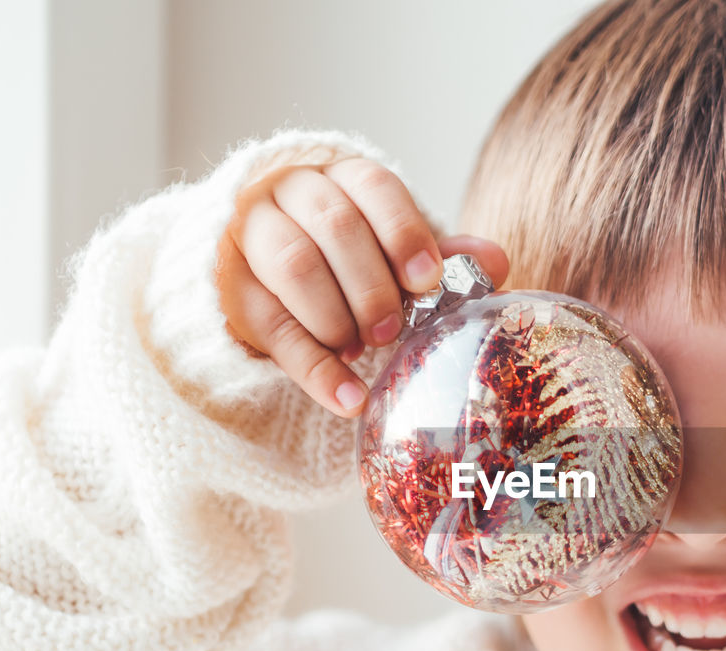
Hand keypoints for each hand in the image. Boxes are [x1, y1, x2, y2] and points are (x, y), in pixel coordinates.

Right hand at [216, 158, 508, 416]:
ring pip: (293, 264)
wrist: (268, 277)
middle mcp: (290, 192)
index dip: (404, 232)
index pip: (372, 186)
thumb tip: (494, 260)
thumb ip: (438, 255)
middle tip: (393, 328)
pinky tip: (349, 399)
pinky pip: (271, 327)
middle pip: (333, 225)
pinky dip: (315, 370)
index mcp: (340, 176)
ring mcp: (252, 236)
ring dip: (337, 316)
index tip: (426, 279)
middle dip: (371, 284)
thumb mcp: (391, 252)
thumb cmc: (346, 259)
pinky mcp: (231, 289)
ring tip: (364, 350)